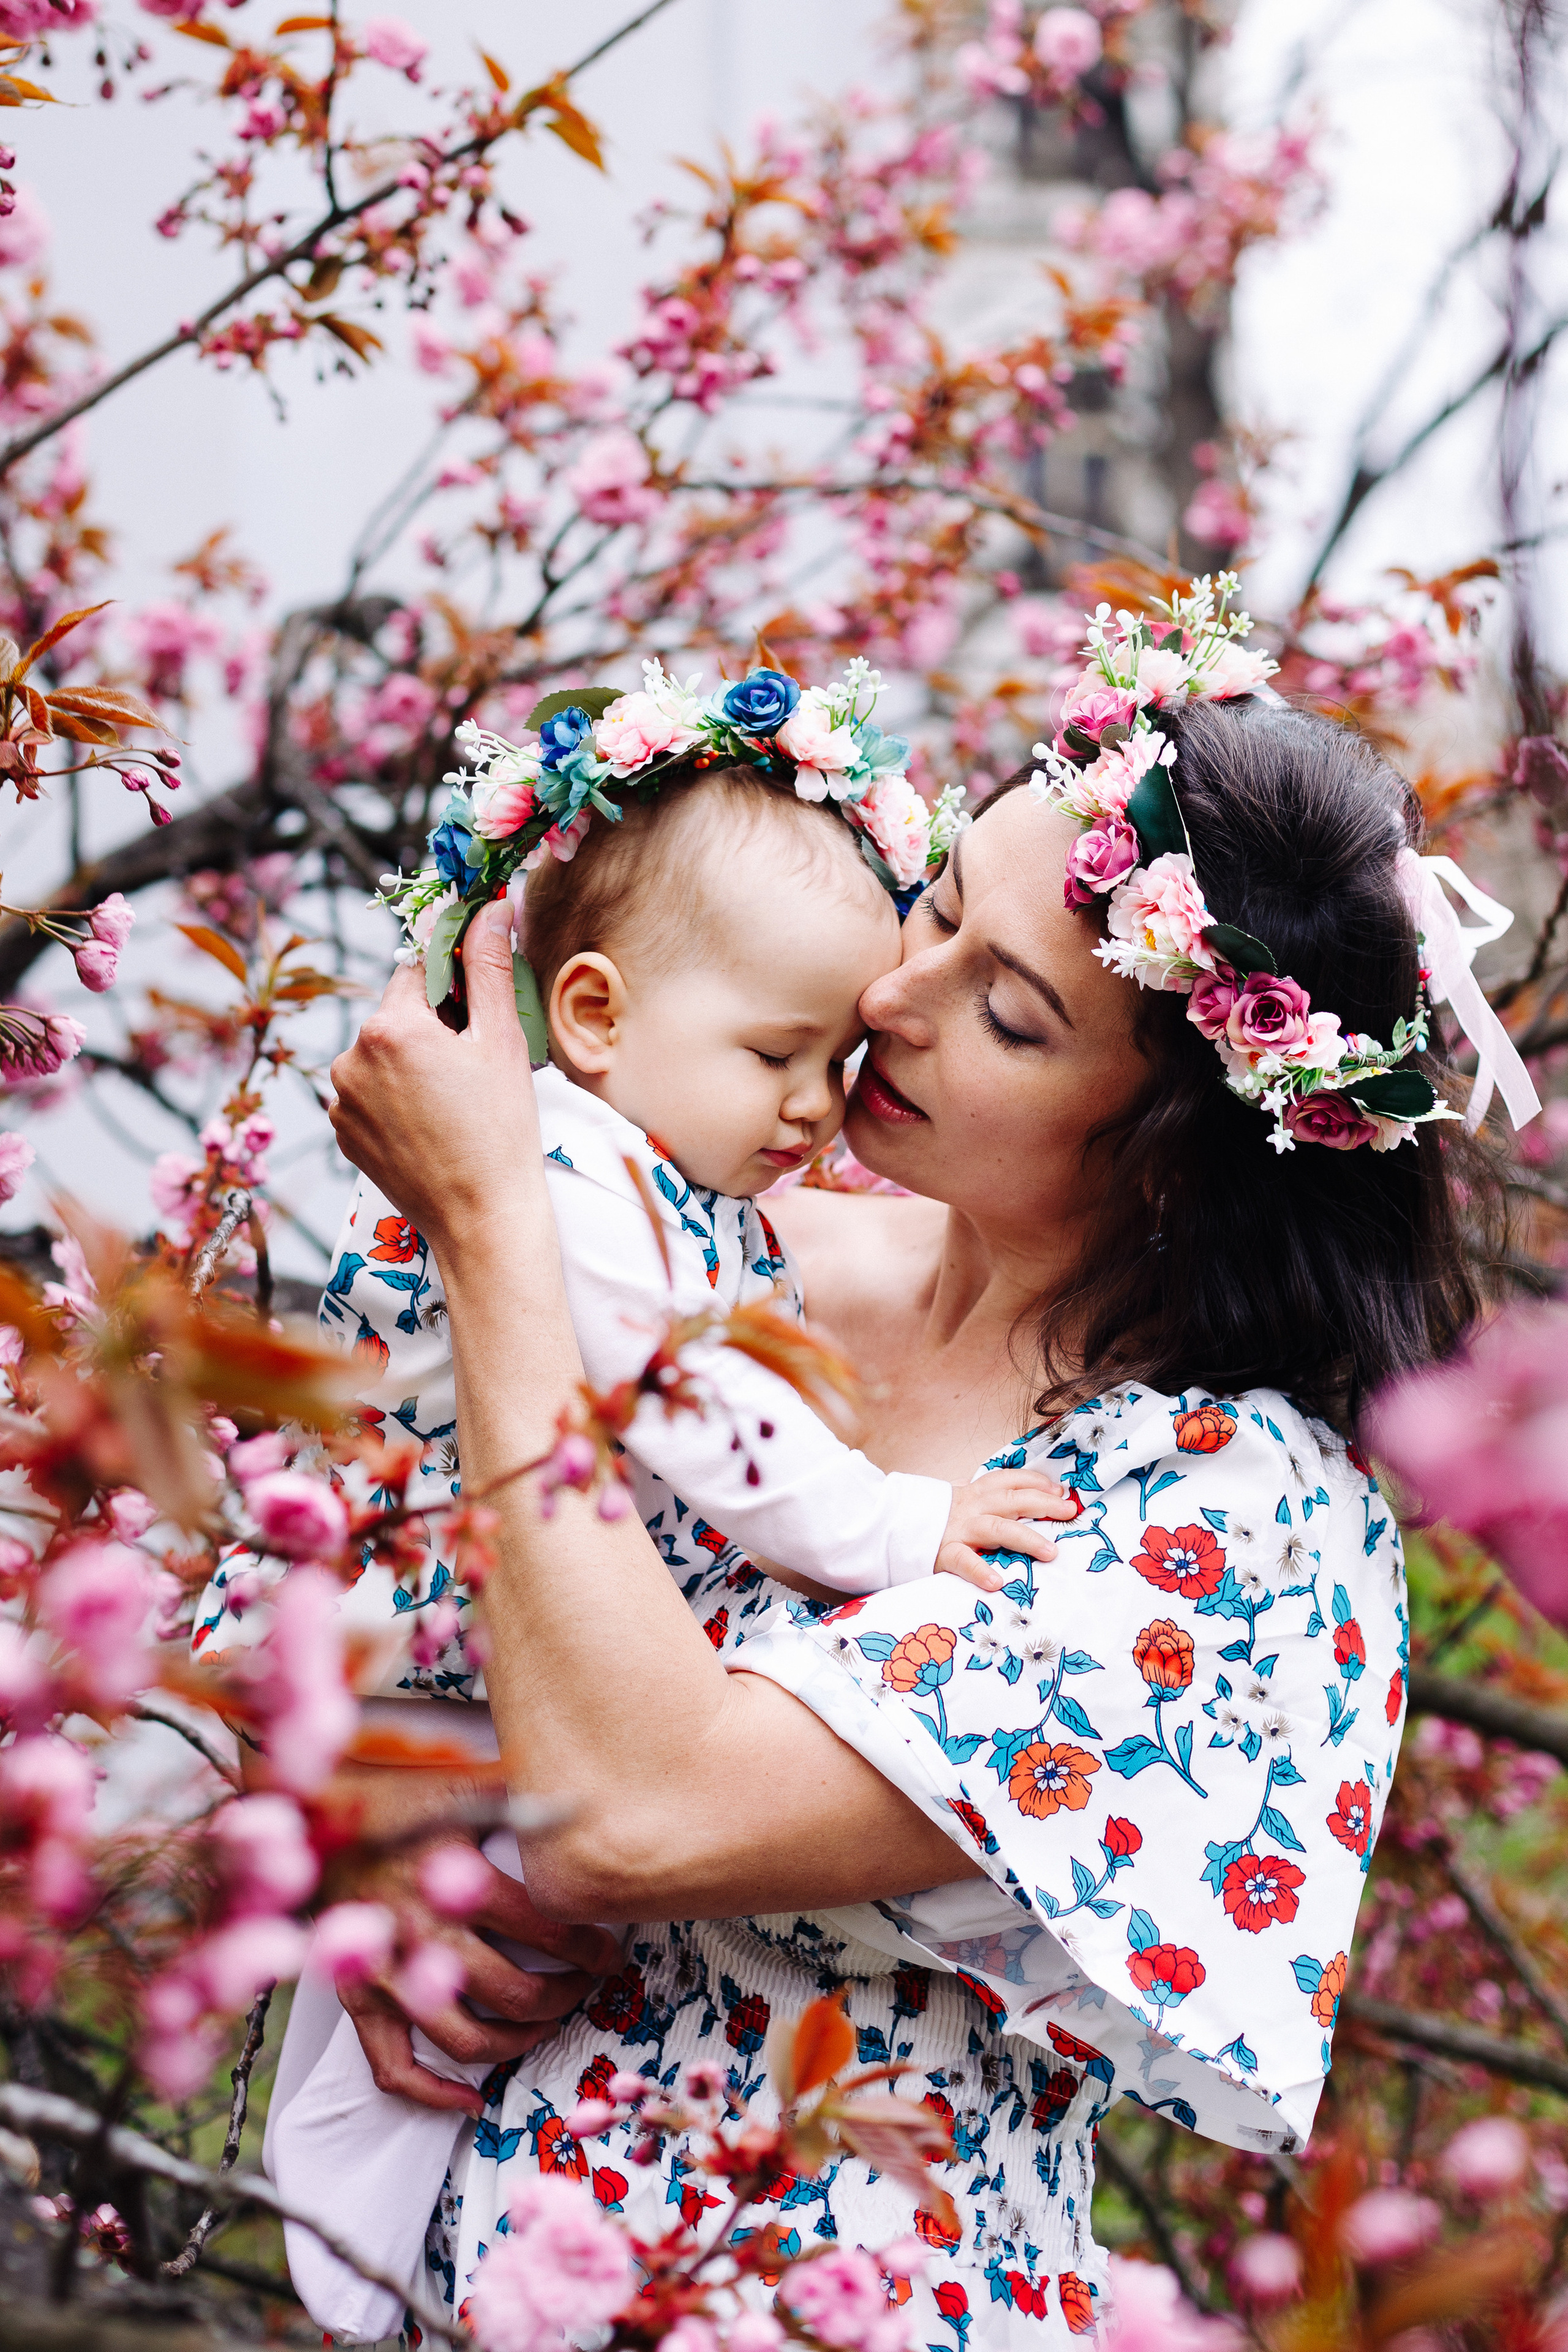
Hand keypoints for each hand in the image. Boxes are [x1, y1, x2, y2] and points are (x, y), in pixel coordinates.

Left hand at [328, 899, 541, 1259]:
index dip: (452, 983)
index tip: (477, 1006)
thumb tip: (492, 907)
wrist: (481, 1219)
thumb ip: (489, 967)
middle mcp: (350, 1058)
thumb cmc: (500, 1131)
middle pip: (396, 1016)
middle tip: (474, 1066)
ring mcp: (340, 1100)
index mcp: (389, 1026)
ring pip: (381, 1056)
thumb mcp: (501, 1040)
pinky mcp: (343, 1133)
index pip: (417, 971)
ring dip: (412, 1065)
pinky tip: (432, 1125)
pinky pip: (369, 1095)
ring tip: (454, 1103)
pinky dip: (396, 1100)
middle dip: (432, 1028)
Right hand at [329, 1771, 624, 2114]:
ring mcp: (391, 1976)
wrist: (314, 1825)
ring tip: (546, 2024)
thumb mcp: (460, 1787)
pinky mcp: (360, 2000)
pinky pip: (394, 2068)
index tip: (609, 1952)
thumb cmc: (395, 1806)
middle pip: (515, 1993)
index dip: (589, 1948)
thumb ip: (519, 1795)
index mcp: (457, 1884)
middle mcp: (426, 1937)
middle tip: (585, 1986)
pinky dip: (433, 2095)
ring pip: (467, 2041)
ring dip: (518, 2043)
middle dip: (564, 1996)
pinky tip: (470, 2099)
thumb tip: (580, 1796)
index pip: (545, 1930)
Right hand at [935, 1466, 1080, 1588]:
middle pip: (1012, 1501)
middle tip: (1070, 1513)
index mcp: (976, 1492)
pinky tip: (997, 1582)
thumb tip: (1024, 1489)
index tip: (1060, 1491)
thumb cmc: (934, 1516)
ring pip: (997, 1528)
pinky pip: (964, 1561)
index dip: (1037, 1483)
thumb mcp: (961, 1499)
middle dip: (1043, 1504)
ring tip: (1050, 1552)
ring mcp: (959, 1529)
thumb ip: (986, 1495)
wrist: (891, 1525)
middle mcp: (971, 1507)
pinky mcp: (944, 1552)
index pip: (1011, 1480)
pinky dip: (980, 1570)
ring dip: (1026, 1538)